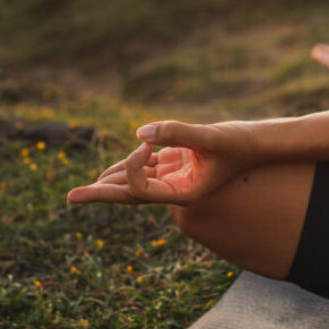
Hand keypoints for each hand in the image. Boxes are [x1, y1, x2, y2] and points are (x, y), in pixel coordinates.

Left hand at [66, 121, 253, 205]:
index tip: (143, 144)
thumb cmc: (239, 144)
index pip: (143, 189)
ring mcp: (174, 175)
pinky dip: (130, 164)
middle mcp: (175, 188)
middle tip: (70, 197)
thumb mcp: (210, 137)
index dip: (133, 168)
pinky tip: (114, 166)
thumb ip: (178, 132)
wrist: (258, 144)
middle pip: (130, 194)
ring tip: (83, 189)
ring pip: (136, 181)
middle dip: (101, 193)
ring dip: (111, 181)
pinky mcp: (177, 161)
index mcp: (183, 194)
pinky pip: (147, 166)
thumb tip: (141, 132)